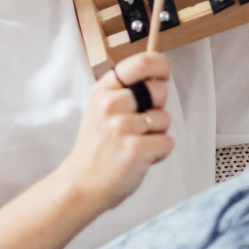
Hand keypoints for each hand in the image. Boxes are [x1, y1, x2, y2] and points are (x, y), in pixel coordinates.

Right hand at [55, 52, 172, 210]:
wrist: (81, 186)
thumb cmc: (98, 147)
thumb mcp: (100, 109)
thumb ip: (125, 90)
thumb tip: (160, 75)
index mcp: (102, 90)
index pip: (141, 62)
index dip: (160, 66)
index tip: (162, 76)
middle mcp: (110, 104)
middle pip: (159, 90)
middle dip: (158, 108)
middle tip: (139, 126)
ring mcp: (122, 127)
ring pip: (165, 119)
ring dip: (157, 134)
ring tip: (134, 145)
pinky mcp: (135, 149)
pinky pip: (168, 142)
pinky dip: (160, 153)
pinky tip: (139, 159)